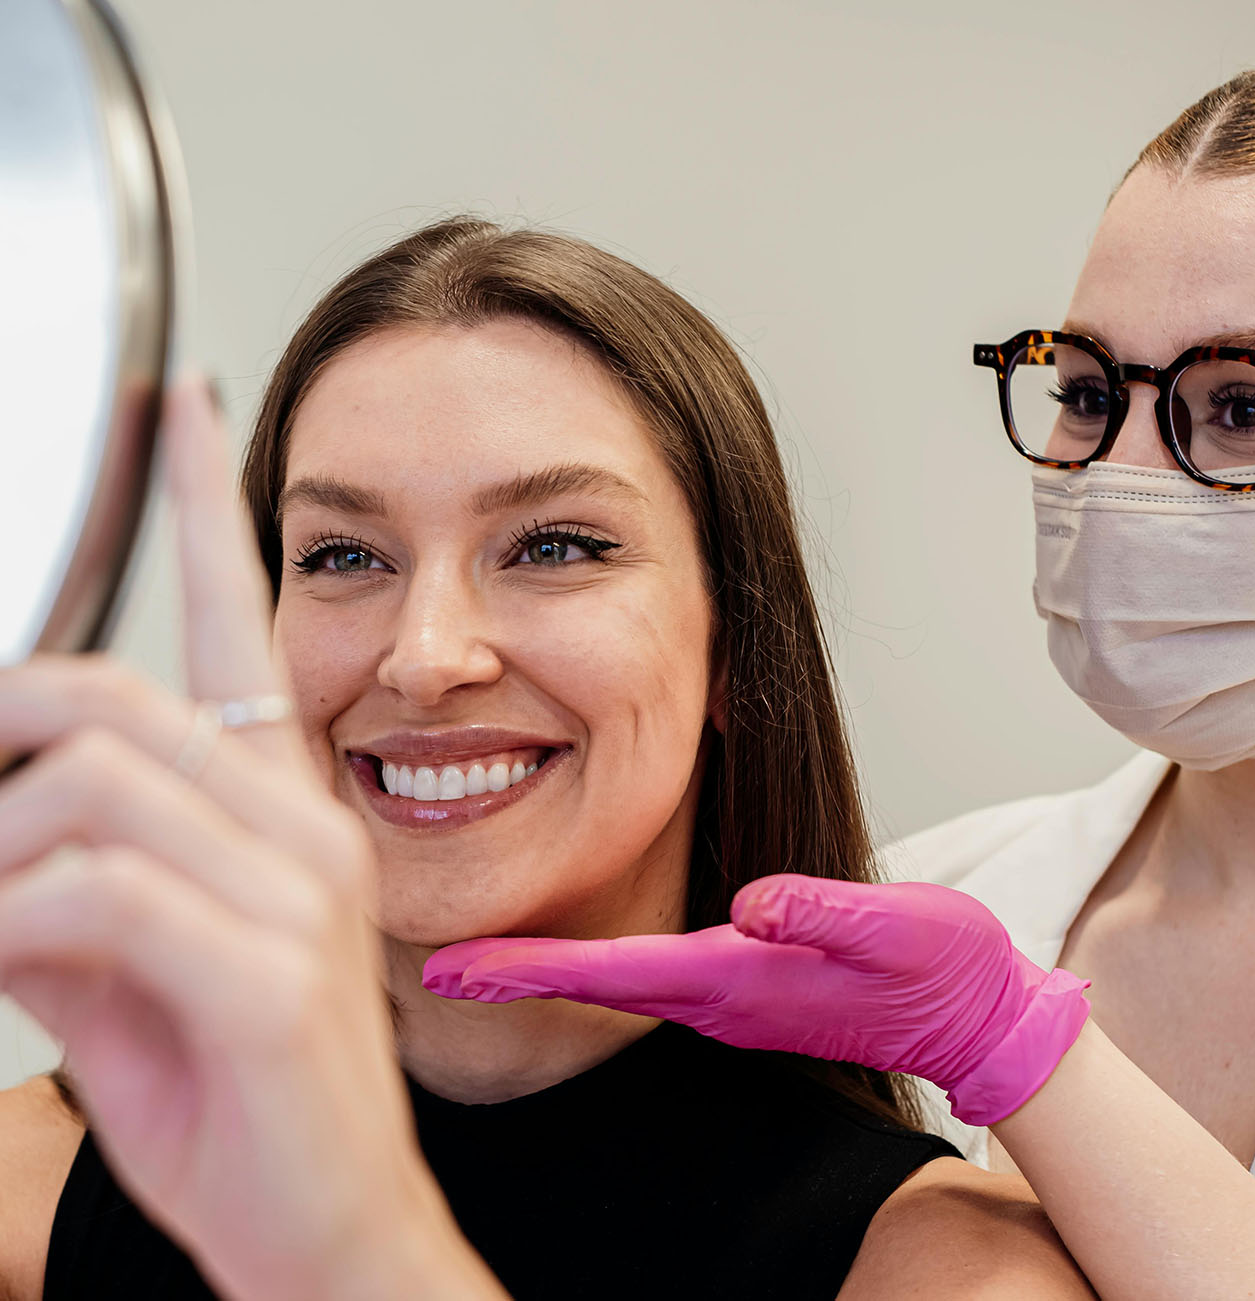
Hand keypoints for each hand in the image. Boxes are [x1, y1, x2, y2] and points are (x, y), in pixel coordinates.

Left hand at [0, 382, 499, 1300]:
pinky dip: (5, 921)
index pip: (240, 627)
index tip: (181, 404)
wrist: (327, 1230)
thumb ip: (71, 881)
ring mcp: (296, 895)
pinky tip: (0, 962)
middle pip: (112, 696)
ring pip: (87, 786)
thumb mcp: (134, 972)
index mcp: (283, 811)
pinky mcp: (270, 971)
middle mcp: (301, 828)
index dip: (208, 506)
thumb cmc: (241, 1098)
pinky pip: (94, 890)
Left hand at [423, 874, 1089, 1125]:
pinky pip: (651, 976)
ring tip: (479, 959)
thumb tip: (754, 902)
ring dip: (545, 969)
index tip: (447, 971)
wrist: (977, 1014)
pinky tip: (574, 956)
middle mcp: (719, 990)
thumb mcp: (894, 929)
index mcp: (738, 977)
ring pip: (616, 979)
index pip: (609, 971)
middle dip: (511, 973)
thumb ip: (825, 914)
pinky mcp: (750, 981)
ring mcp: (732, 991)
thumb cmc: (942, 968)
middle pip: (592, 980)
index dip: (525, 968)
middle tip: (430, 968)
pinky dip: (595, 967)